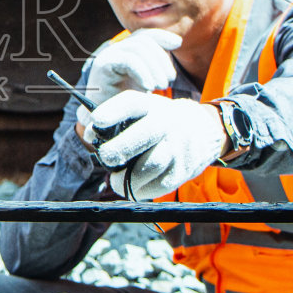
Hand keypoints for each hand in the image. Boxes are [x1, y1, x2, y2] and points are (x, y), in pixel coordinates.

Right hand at [76, 28, 182, 130]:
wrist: (105, 124)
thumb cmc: (129, 106)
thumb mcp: (148, 81)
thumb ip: (157, 62)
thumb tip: (177, 41)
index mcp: (125, 52)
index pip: (145, 34)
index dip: (162, 36)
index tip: (178, 44)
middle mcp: (115, 51)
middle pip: (143, 40)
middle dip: (161, 58)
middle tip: (169, 80)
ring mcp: (107, 56)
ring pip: (138, 48)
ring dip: (154, 67)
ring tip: (161, 86)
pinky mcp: (103, 66)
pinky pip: (128, 60)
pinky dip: (143, 72)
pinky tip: (150, 87)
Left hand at [83, 91, 226, 200]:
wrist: (203, 130)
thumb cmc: (158, 121)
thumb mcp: (141, 111)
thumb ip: (114, 121)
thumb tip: (90, 133)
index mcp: (150, 106)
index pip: (132, 103)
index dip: (113, 111)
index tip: (96, 120)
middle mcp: (166, 123)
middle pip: (146, 133)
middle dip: (122, 147)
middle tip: (105, 157)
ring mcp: (177, 147)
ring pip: (152, 164)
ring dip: (128, 176)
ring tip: (114, 180)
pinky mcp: (182, 170)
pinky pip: (160, 184)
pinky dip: (141, 189)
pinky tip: (131, 187)